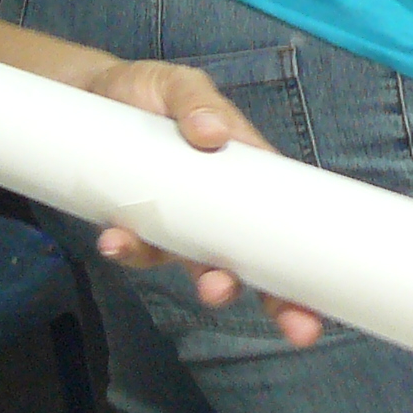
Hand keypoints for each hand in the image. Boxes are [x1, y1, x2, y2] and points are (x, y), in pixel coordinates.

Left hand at [76, 60, 322, 347]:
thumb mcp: (180, 84)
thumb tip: (213, 133)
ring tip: (214, 286)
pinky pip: (137, 248)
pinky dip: (129, 249)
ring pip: (198, 267)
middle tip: (298, 328)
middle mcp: (217, 211)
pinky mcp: (136, 225)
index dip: (307, 273)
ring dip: (207, 283)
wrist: (88, 95)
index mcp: (248, 177)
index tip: (323, 309)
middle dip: (278, 301)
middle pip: (256, 264)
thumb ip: (198, 101)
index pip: (288, 227)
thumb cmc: (152, 91)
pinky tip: (116, 240)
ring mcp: (177, 224)